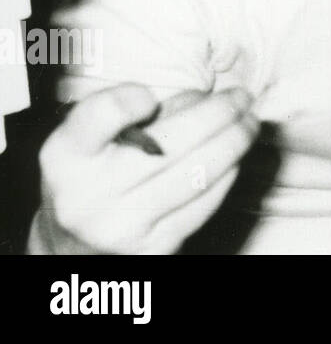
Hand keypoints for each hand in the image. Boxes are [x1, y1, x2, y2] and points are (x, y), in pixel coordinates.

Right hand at [30, 83, 259, 254]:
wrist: (74, 246)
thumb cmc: (93, 175)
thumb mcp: (94, 138)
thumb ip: (137, 112)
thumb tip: (202, 101)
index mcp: (66, 158)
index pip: (97, 118)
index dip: (126, 100)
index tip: (148, 95)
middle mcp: (88, 197)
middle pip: (169, 144)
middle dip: (219, 114)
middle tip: (242, 96)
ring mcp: (122, 228)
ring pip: (196, 175)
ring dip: (235, 142)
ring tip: (250, 122)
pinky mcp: (153, 250)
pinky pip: (204, 205)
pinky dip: (227, 175)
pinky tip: (235, 157)